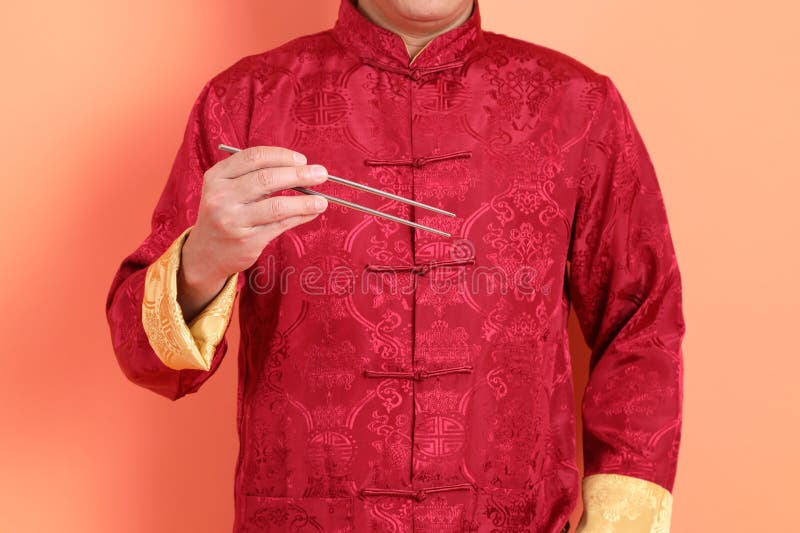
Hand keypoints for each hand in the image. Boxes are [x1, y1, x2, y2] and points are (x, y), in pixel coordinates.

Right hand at [177, 146, 328, 319]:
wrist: (205, 254)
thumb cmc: (225, 214)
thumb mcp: (227, 189)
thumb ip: (255, 177)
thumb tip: (300, 169)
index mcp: (216, 177)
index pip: (253, 157)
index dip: (282, 156)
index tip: (302, 160)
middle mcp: (221, 197)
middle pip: (267, 179)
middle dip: (299, 175)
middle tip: (321, 174)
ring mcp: (233, 221)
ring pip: (277, 206)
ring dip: (305, 201)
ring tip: (322, 200)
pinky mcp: (247, 241)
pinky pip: (281, 225)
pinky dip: (300, 216)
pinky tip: (311, 212)